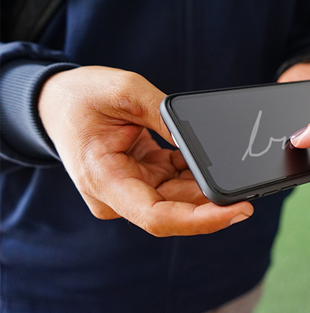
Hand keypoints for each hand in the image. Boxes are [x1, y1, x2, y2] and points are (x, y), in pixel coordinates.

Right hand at [38, 66, 252, 236]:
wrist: (55, 100)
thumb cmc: (80, 96)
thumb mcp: (125, 91)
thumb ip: (166, 117)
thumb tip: (203, 142)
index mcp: (103, 180)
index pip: (157, 217)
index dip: (201, 220)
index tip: (237, 211)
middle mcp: (116, 196)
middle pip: (175, 210)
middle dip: (213, 202)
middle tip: (250, 190)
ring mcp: (129, 190)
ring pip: (180, 198)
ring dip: (206, 186)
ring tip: (229, 169)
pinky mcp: (141, 180)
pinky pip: (176, 184)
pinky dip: (196, 173)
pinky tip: (210, 162)